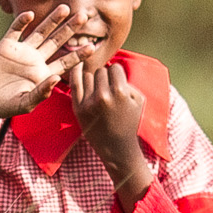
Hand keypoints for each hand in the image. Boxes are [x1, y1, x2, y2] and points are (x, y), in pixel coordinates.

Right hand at [0, 6, 90, 120]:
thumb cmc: (1, 105)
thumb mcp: (23, 104)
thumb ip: (41, 93)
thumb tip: (57, 78)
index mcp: (42, 74)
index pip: (65, 62)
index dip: (79, 55)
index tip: (93, 47)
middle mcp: (35, 60)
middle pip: (57, 41)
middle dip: (71, 29)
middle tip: (85, 15)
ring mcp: (21, 51)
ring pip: (40, 32)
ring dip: (52, 20)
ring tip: (65, 7)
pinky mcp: (5, 45)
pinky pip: (15, 30)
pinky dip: (22, 22)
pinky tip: (30, 14)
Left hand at [70, 62, 153, 210]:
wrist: (116, 147)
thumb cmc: (130, 121)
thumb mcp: (138, 99)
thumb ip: (127, 80)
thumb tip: (112, 65)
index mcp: (119, 92)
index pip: (114, 68)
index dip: (117, 74)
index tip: (117, 81)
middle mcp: (102, 96)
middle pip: (101, 71)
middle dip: (105, 77)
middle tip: (107, 87)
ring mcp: (88, 103)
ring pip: (88, 76)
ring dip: (93, 79)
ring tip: (98, 88)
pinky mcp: (78, 109)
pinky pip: (74, 84)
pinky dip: (75, 73)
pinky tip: (76, 66)